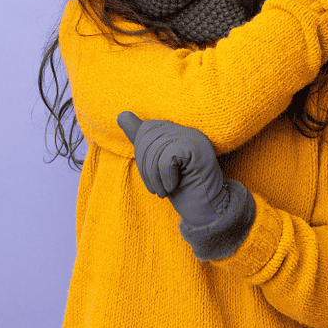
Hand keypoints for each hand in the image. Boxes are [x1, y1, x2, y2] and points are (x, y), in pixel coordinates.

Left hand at [117, 112, 231, 227]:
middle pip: (149, 136)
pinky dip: (165, 177)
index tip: (153, 177)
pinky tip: (174, 186)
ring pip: (157, 148)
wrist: (207, 212)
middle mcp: (188, 131)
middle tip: (158, 188)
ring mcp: (195, 139)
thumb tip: (121, 115)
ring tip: (164, 190)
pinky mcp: (197, 149)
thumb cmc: (183, 191)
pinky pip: (167, 157)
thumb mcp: (157, 165)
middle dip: (146, 168)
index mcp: (179, 132)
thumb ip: (141, 140)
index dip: (143, 155)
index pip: (147, 129)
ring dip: (155, 177)